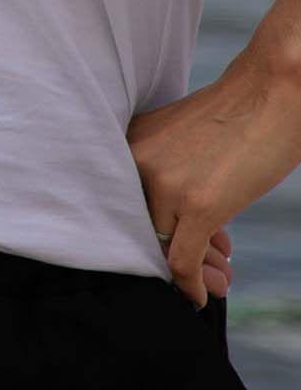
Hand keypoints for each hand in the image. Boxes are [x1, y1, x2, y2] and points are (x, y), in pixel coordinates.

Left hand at [128, 47, 300, 304]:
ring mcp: (165, 184)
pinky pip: (182, 261)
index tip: (178, 241)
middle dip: (174, 250)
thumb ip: (164, 177)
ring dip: (195, 268)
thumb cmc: (229, 120)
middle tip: (211, 261)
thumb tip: (173, 234)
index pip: (121, 200)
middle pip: (142, 226)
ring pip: (165, 247)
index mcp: (126, 143)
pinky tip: (204, 295)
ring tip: (220, 273)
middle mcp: (136, 162)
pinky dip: (192, 285)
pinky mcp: (199, 206)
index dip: (148, 229)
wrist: (268, 95)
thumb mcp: (177, 142)